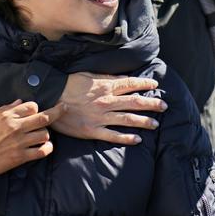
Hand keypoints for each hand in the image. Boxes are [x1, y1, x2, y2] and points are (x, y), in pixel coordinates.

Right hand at [0, 99, 65, 176]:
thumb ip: (5, 109)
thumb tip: (20, 102)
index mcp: (6, 116)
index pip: (32, 106)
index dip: (35, 108)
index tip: (36, 111)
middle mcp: (16, 127)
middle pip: (44, 117)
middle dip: (57, 111)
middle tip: (64, 107)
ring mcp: (19, 142)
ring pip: (45, 134)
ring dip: (46, 134)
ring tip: (41, 135)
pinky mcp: (20, 157)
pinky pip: (42, 151)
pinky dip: (47, 148)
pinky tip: (45, 147)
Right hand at [51, 72, 165, 143]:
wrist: (50, 98)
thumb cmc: (69, 85)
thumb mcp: (89, 75)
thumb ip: (108, 78)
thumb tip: (125, 79)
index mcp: (106, 87)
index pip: (131, 84)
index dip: (145, 84)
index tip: (155, 85)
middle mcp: (106, 102)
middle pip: (134, 102)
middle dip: (151, 104)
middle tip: (164, 106)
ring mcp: (100, 117)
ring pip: (127, 119)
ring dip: (143, 122)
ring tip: (155, 124)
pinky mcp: (93, 130)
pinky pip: (113, 135)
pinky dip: (126, 138)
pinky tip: (137, 140)